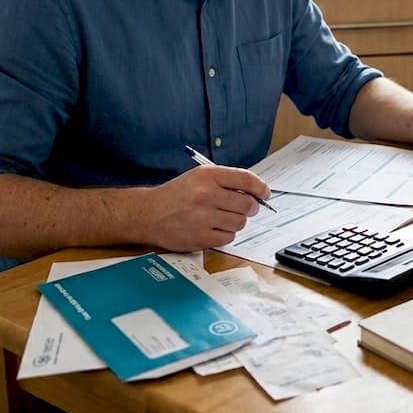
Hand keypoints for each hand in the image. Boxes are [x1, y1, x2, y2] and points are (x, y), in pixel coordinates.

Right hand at [142, 164, 271, 250]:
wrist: (147, 214)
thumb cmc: (176, 195)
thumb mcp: (198, 178)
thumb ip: (225, 182)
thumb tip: (255, 193)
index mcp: (207, 175)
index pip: (246, 179)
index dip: (261, 188)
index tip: (265, 194)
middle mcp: (205, 194)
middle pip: (247, 204)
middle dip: (251, 208)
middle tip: (244, 209)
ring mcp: (203, 217)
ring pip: (240, 222)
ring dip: (237, 222)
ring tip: (223, 219)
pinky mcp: (200, 237)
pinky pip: (228, 237)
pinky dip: (226, 234)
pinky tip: (213, 229)